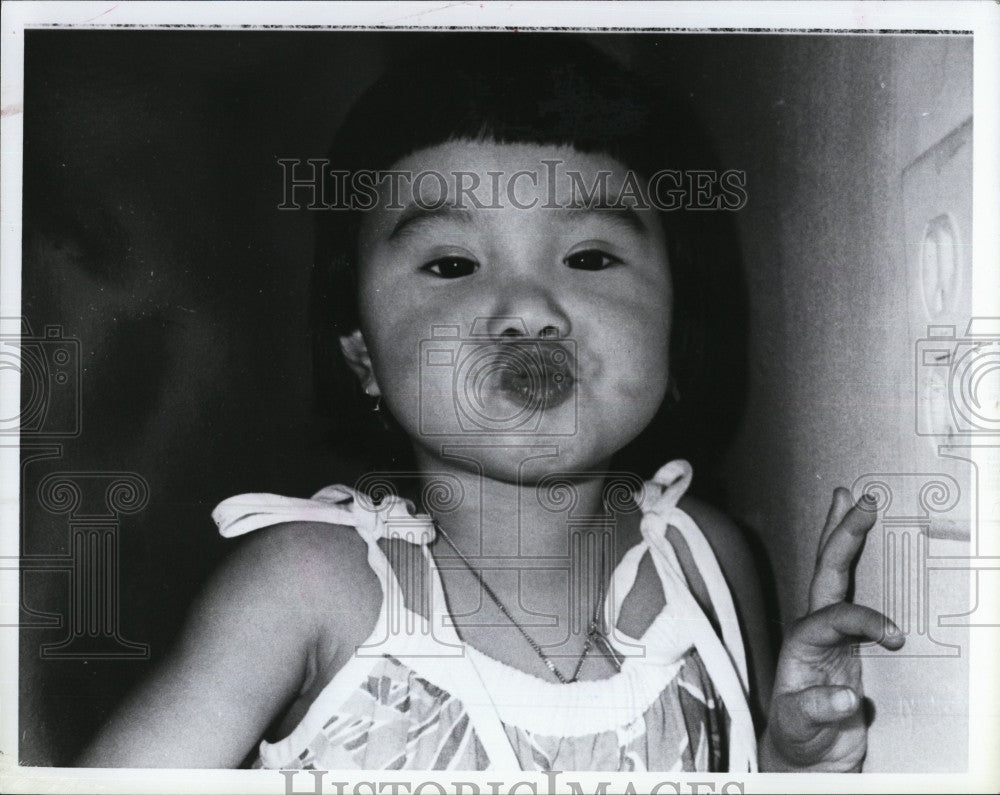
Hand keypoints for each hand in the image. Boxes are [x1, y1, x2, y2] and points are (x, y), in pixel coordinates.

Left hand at [759, 488, 904, 771]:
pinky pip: (859, 594)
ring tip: (855, 501)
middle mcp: (814, 629)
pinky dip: (863, 565)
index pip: (830, 617)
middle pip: (827, 573)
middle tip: (862, 500)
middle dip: (842, 536)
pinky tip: (868, 542)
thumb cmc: (797, 737)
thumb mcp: (800, 727)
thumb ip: (817, 711)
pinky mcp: (850, 641)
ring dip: (845, 536)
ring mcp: (832, 631)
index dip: (862, 620)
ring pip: (838, 575)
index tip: (894, 635)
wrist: (806, 755)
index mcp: (800, 644)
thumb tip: (845, 698)